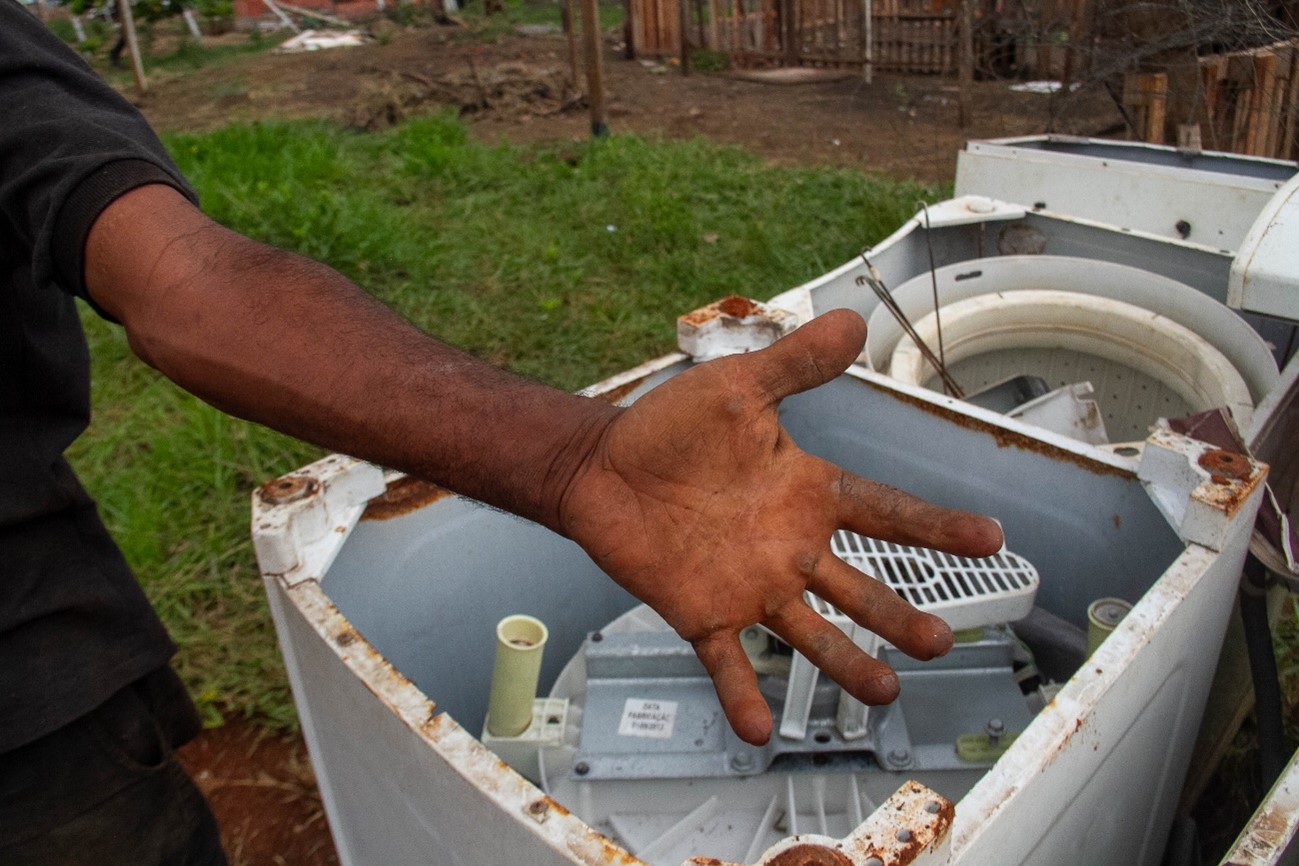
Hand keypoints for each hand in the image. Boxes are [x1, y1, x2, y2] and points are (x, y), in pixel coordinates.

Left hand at [558, 309, 1002, 744]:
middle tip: (940, 640)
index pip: (886, 510)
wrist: (602, 465)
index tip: (991, 537)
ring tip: (885, 693)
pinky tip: (760, 730)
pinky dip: (744, 695)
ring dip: (848, 664)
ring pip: (813, 634)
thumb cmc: (669, 426)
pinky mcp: (704, 611)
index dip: (937, 526)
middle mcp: (790, 546)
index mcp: (807, 492)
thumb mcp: (740, 386)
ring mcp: (751, 584)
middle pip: (862, 588)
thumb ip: (797, 364)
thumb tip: (854, 320)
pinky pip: (729, 661)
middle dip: (901, 615)